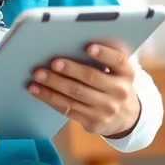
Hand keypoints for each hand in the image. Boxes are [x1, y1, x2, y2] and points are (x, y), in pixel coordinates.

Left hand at [26, 41, 140, 137]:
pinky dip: (49, 98)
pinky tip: (37, 90)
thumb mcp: (118, 72)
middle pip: (91, 78)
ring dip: (53, 84)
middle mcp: (119, 92)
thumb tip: (70, 42)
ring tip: (37, 75)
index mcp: (127, 74)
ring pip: (75, 95)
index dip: (104, 54)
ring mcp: (105, 109)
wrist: (126, 118)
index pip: (118, 61)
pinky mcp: (91, 122)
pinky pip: (67, 108)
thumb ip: (103, 60)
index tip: (88, 46)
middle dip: (70, 70)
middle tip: (52, 62)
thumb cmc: (114, 85)